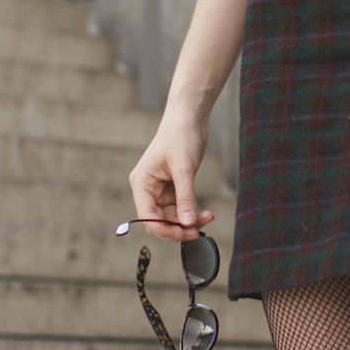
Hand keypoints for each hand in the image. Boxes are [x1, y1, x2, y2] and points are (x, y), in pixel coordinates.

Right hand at [128, 111, 215, 240]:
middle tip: (199, 230)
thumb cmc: (180, 136)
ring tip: (207, 217)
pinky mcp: (173, 187)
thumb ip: (185, 198)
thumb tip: (188, 224)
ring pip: (171, 216)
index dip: (166, 230)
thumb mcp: (184, 169)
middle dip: (179, 227)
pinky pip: (180, 207)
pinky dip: (191, 212)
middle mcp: (148, 189)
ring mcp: (160, 189)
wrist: (189, 117)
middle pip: (159, 220)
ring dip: (188, 220)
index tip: (186, 233)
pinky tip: (205, 212)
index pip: (148, 217)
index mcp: (141, 184)